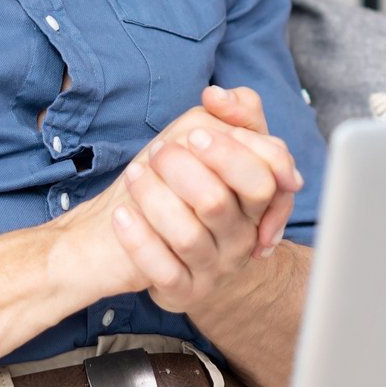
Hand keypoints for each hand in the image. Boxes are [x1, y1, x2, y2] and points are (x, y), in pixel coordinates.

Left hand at [112, 86, 303, 314]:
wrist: (141, 239)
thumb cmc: (183, 183)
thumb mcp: (212, 137)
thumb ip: (236, 111)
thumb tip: (218, 95)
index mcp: (257, 201)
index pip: (263, 177)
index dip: (228, 153)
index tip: (193, 134)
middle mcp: (242, 237)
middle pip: (220, 203)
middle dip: (185, 171)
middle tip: (159, 151)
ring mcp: (214, 268)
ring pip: (188, 235)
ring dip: (153, 198)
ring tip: (133, 175)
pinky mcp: (182, 291)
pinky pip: (162, 269)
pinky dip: (138, 238)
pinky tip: (121, 215)